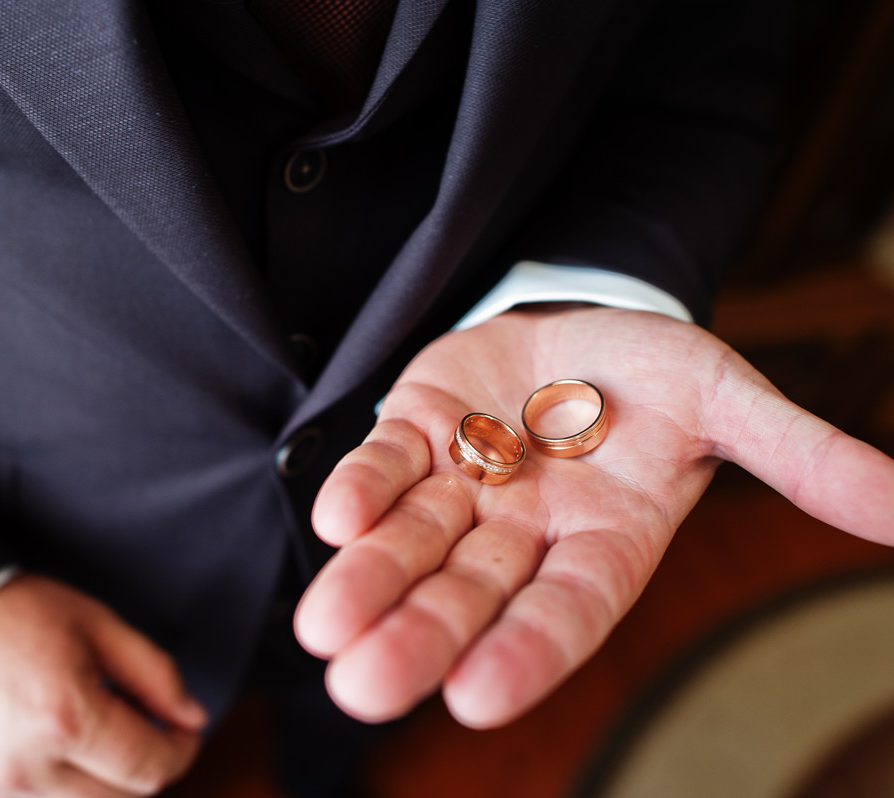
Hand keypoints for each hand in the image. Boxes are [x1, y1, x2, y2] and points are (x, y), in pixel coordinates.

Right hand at [0, 574, 207, 796]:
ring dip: (101, 781)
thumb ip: (154, 675)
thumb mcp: (97, 625)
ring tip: (91, 729)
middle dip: (143, 767)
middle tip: (141, 723)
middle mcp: (28, 768)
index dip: (180, 750)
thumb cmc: (14, 613)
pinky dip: (57, 787)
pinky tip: (52, 743)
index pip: (150, 768)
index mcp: (66, 719)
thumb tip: (192, 718)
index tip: (184, 728)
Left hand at [296, 306, 893, 727]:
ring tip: (321, 630)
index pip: (566, 611)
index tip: (477, 699)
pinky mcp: (419, 429)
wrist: (585, 319)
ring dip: (366, 580)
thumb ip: (799, 458)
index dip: (527, 651)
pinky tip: (331, 519)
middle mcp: (523, 530)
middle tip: (362, 690)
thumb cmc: (657, 378)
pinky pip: (385, 464)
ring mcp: (464, 483)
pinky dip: (360, 490)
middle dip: (418, 637)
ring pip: (411, 542)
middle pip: (468, 593)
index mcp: (602, 542)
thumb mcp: (728, 403)